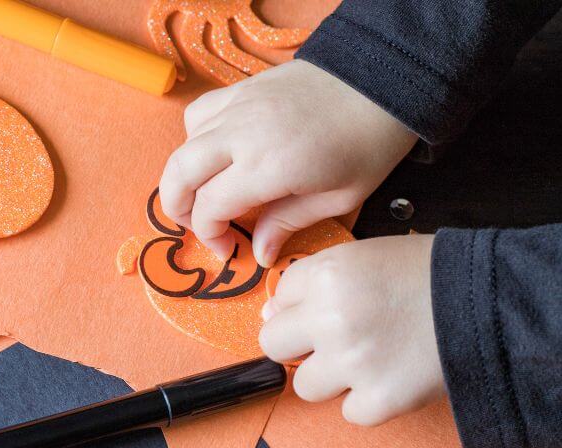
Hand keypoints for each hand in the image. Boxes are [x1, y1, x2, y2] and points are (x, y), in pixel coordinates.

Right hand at [159, 60, 416, 265]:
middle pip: (179, 174)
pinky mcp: (241, 89)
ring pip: (183, 143)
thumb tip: (259, 254)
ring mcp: (238, 107)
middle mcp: (241, 135)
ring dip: (185, 175)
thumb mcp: (339, 197)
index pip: (210, 207)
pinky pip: (198, 115)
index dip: (210, 235)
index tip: (229, 250)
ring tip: (204, 194)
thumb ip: (288, 223)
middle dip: (178, 209)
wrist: (382, 78)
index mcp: (268, 166)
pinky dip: (195, 139)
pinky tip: (216, 155)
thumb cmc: (369, 142)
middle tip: (200, 227)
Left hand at [259, 235, 445, 425]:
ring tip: (369, 358)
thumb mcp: (366, 256)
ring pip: (305, 385)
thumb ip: (314, 280)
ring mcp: (353, 363)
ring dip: (331, 377)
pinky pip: (349, 412)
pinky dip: (368, 401)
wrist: (494, 304)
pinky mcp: (378, 400)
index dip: (300, 309)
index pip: (277, 303)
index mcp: (328, 275)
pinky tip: (392, 376)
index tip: (322, 312)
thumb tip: (271, 315)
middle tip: (335, 341)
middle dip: (300, 346)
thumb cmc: (430, 276)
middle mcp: (332, 318)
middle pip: (274, 346)